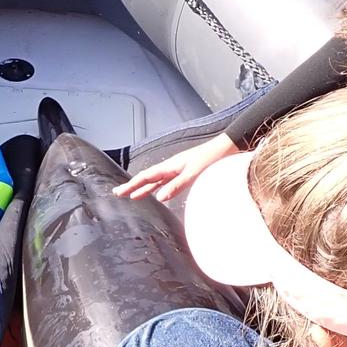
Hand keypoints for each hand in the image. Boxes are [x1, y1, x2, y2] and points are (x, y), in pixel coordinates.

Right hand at [113, 131, 237, 201]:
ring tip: (134, 195)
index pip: (146, 177)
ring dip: (144, 187)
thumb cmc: (212, 159)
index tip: (119, 192)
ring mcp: (178, 170)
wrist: (227, 149)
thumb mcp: (194, 173)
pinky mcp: (186, 173)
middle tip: (118, 193)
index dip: (132, 185)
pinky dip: (158, 187)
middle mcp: (171, 167)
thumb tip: (159, 197)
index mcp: (170, 166)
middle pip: (147, 178)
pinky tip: (158, 192)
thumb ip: (177, 185)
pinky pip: (166, 181)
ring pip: (156, 180)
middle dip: (133, 186)